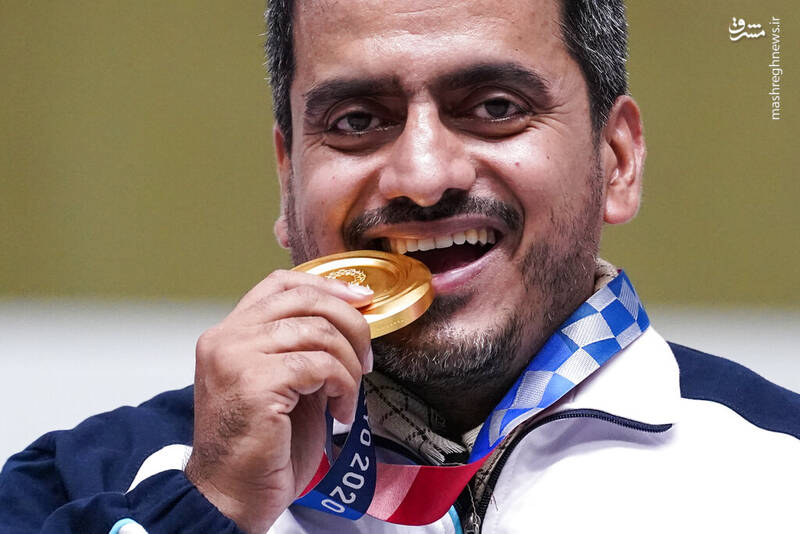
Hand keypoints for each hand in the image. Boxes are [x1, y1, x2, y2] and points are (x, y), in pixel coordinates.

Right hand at [185, 270, 372, 532]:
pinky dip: (342, 386)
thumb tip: (351, 322)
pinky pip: (320, 366)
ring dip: (348, 365)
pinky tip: (339, 412)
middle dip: (350, 323)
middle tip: (366, 358)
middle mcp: (226, 338)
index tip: (359, 298)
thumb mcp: (284, 383)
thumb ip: (304, 348)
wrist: (233, 496)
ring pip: (318, 332)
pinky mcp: (255, 384)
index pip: (280, 284)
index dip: (326, 284)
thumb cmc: (260, 446)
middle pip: (304, 299)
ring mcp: (236, 358)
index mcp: (230, 334)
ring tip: (348, 395)